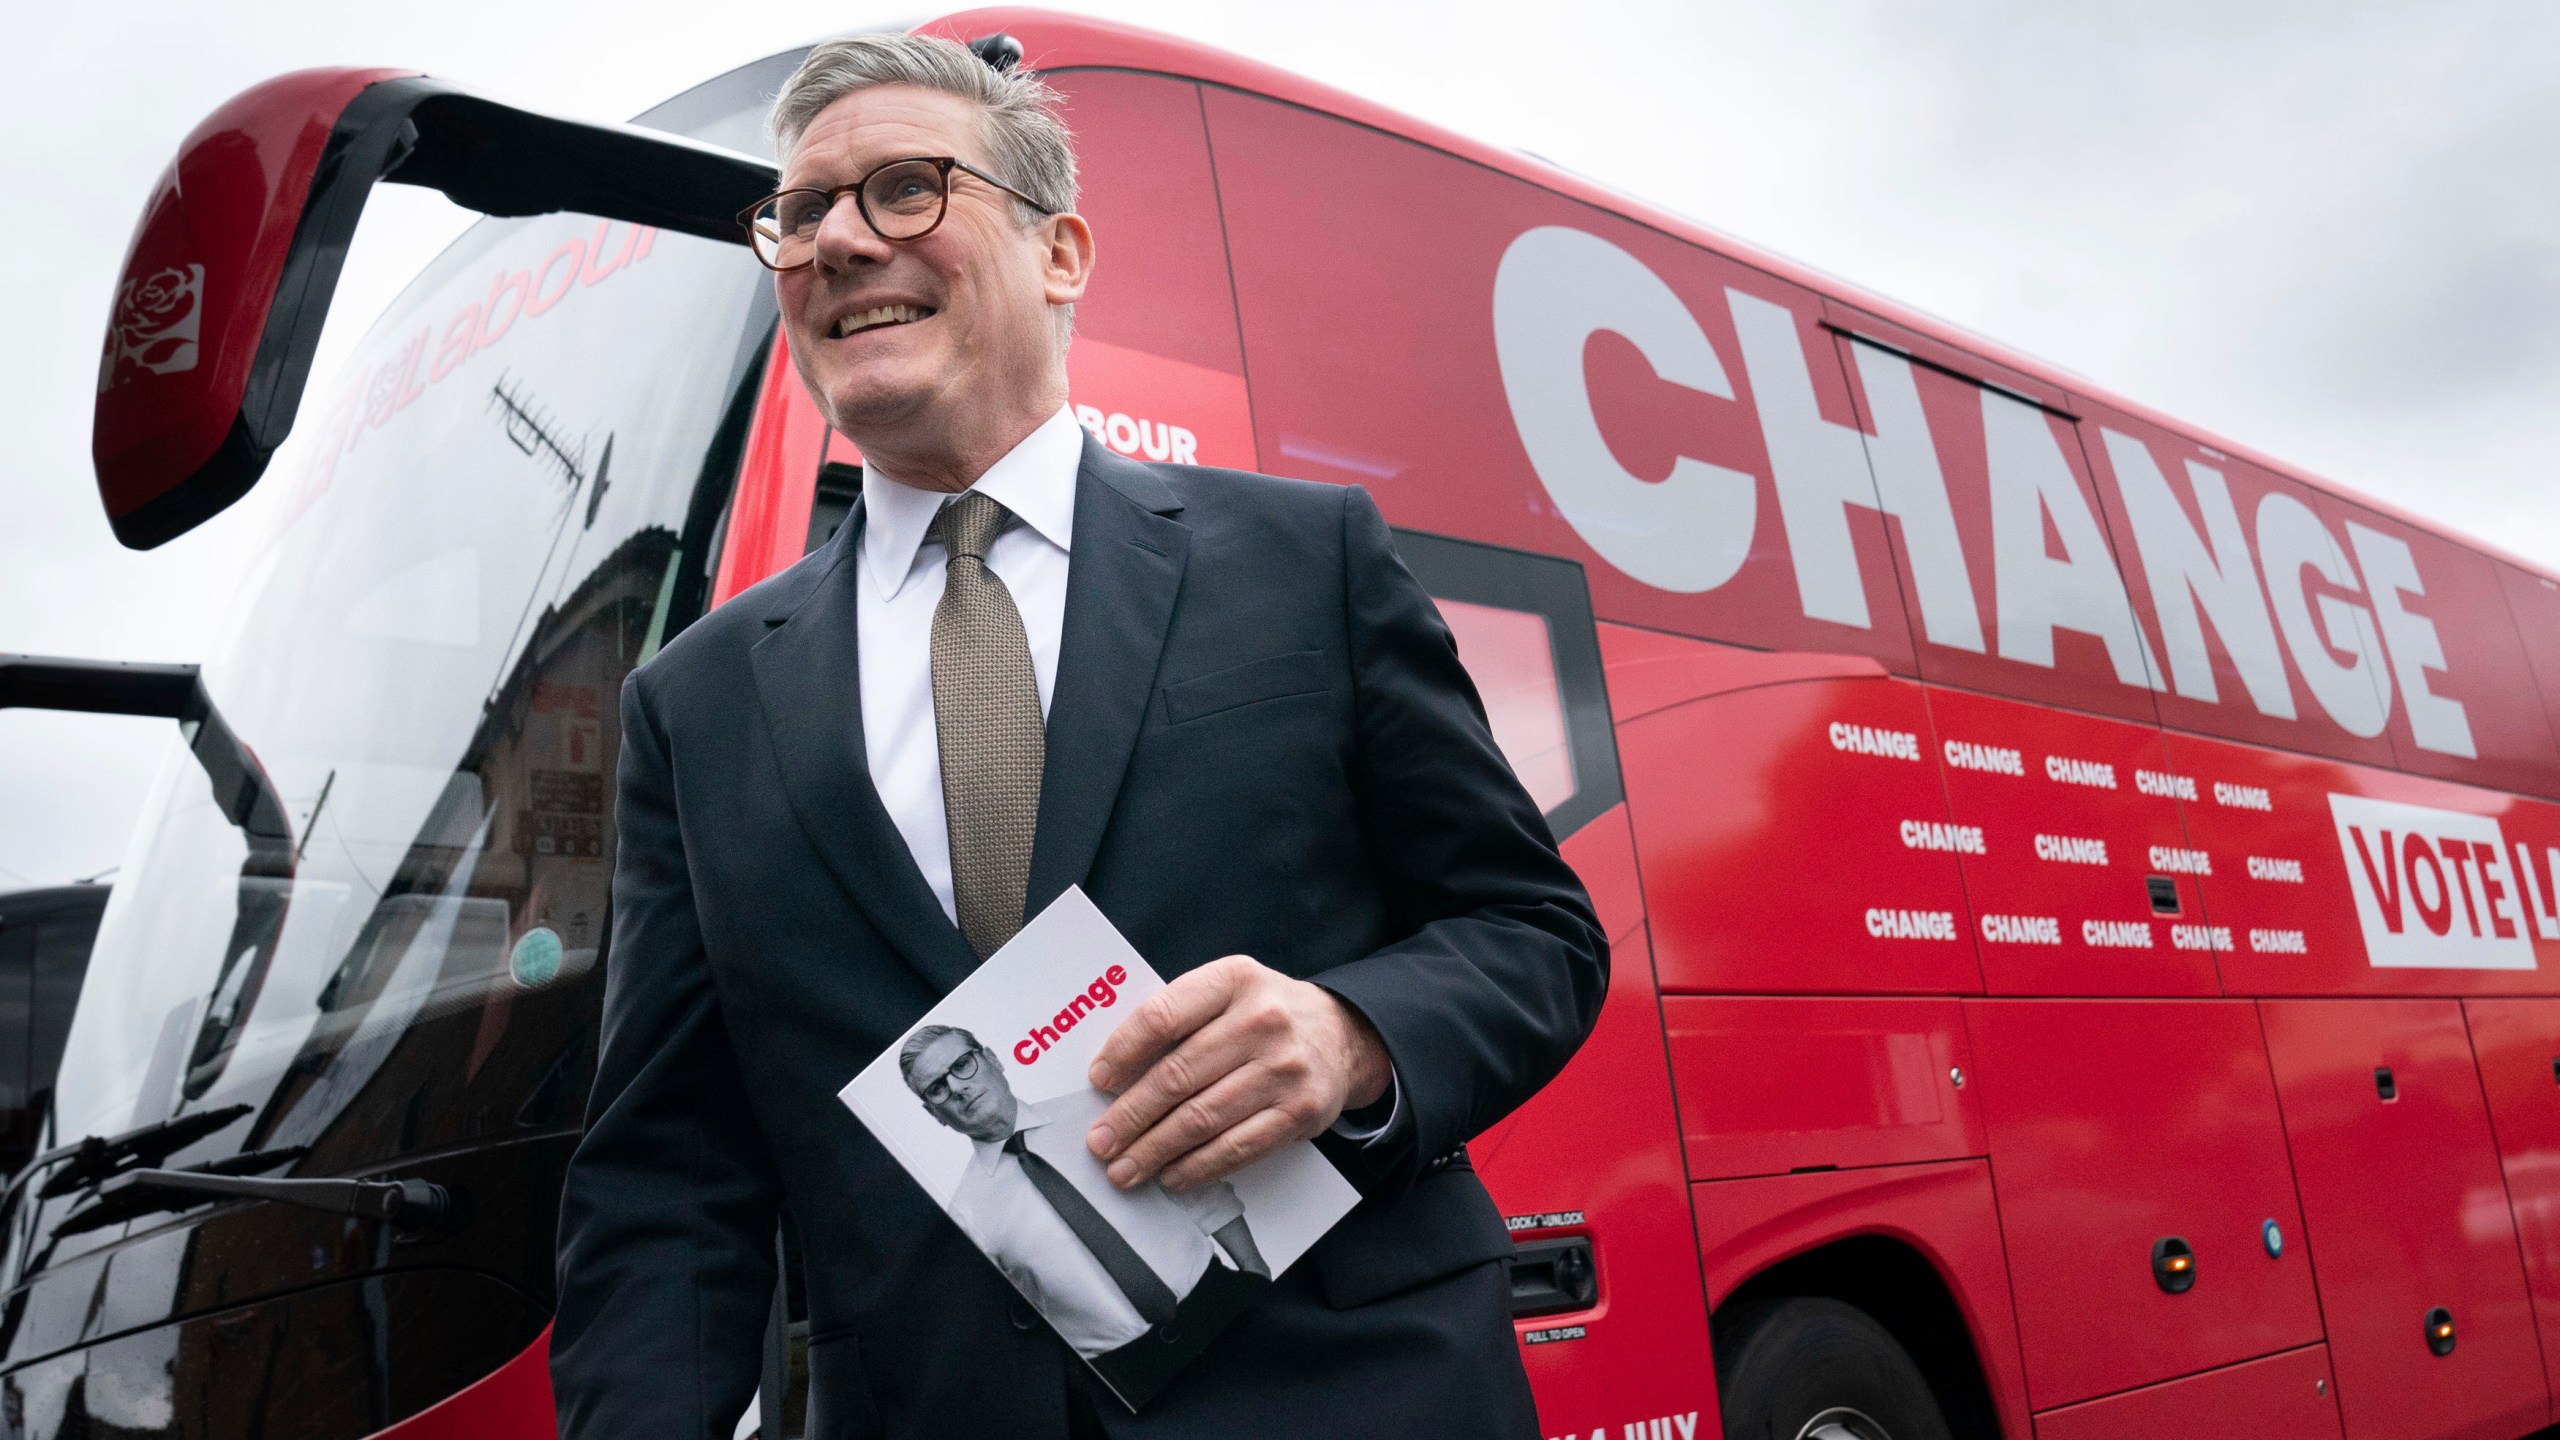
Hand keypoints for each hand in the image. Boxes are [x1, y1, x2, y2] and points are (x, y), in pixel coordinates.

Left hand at [1086, 955, 1391, 1191]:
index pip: (1163, 1017)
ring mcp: (1284, 1068)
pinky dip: (1197, 1166)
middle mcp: (1262, 1021)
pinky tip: (1171, 1174)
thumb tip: (1116, 1074)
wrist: (1341, 1035)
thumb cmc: (1266, 1014)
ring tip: (1125, 1167)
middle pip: (1178, 1076)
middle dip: (1130, 1116)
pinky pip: (1237, 1147)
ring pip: (1202, 1118)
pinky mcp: (1300, 1112)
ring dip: (1155, 1149)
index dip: (1123, 1052)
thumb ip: (1179, 1017)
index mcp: (1234, 980)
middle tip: (1100, 1142)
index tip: (1098, 1081)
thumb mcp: (1228, 991)